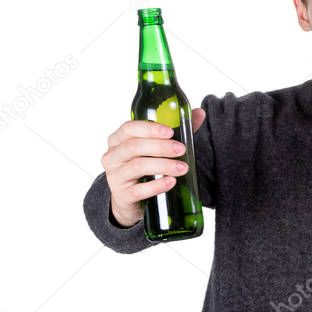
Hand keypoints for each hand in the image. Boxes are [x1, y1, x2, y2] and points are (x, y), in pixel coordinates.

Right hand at [102, 107, 205, 226]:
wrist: (130, 198)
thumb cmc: (145, 166)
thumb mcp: (157, 147)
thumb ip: (178, 129)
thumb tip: (199, 113)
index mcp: (118, 140)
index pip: (129, 128)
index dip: (150, 129)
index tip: (170, 131)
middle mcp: (112, 156)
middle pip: (134, 146)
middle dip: (161, 147)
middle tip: (182, 150)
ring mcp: (115, 177)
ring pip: (137, 166)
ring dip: (163, 165)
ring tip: (183, 168)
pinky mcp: (123, 195)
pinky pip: (139, 190)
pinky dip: (157, 185)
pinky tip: (171, 182)